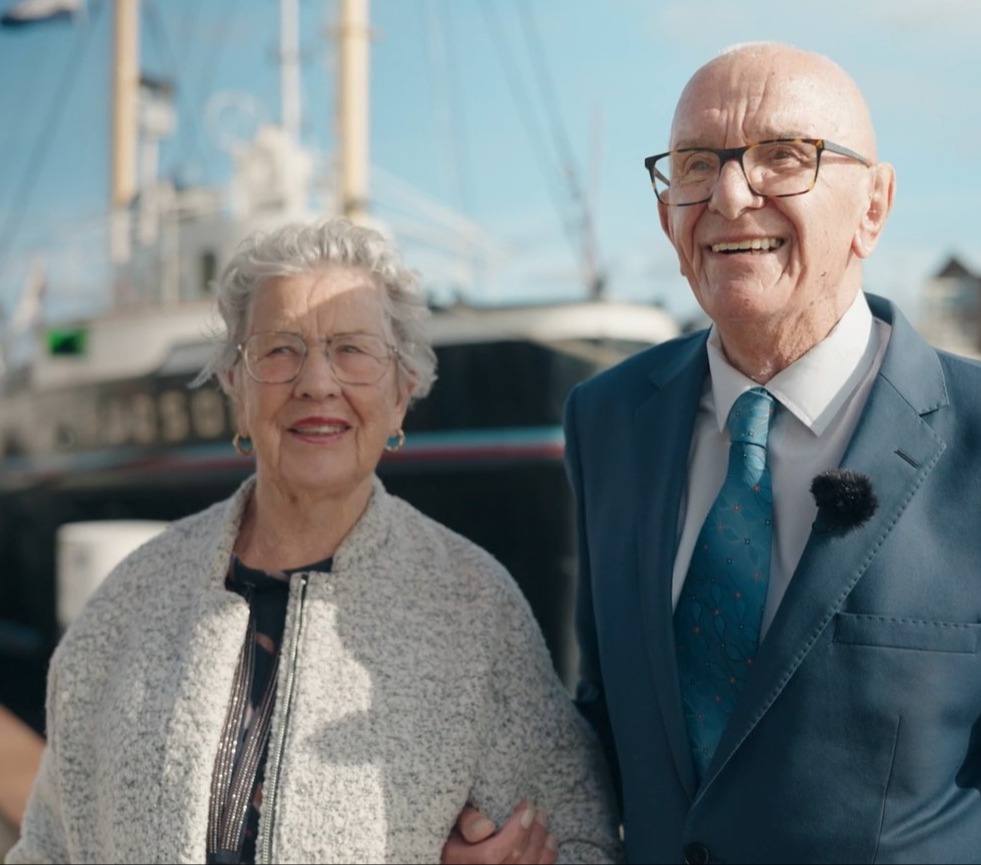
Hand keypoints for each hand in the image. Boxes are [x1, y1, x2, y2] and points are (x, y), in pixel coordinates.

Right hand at [441, 801, 557, 864]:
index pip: (491, 855)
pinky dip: (547, 857)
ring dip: (540, 842)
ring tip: (542, 819)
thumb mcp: (453, 821)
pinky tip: (550, 840)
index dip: (515, 832)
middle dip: (531, 833)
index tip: (526, 806)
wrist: (461, 853)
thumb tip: (486, 827)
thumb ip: (466, 820)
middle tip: (536, 810)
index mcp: (460, 861)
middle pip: (514, 861)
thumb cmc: (456, 832)